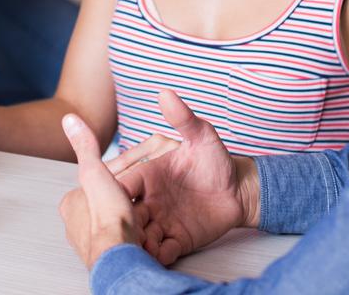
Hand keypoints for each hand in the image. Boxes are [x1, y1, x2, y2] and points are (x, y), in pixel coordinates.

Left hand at [59, 113, 139, 269]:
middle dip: (128, 194)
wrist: (122, 258)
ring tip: (154, 208)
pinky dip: (140, 231)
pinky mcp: (112, 256)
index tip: (142, 167)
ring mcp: (94, 242)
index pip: (100, 179)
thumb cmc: (107, 219)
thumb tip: (69, 119)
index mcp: (71, 204)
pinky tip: (151, 228)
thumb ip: (86, 147)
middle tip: (151, 188)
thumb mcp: (95, 172)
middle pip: (109, 200)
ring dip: (136, 213)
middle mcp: (77, 225)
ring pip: (120, 218)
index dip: (124, 170)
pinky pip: (129, 237)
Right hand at [108, 89, 257, 265]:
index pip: (122, 182)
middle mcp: (149, 198)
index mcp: (148, 174)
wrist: (237, 189)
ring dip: (137, 242)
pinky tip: (159, 256)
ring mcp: (161, 220)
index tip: (110, 197)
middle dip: (120, 221)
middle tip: (122, 227)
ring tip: (139, 247)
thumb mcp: (203, 135)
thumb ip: (183, 118)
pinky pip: (162, 250)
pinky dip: (158, 255)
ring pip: (140, 234)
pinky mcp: (177, 238)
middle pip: (125, 212)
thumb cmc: (215, 159)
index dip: (114, 190)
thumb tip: (165, 93)